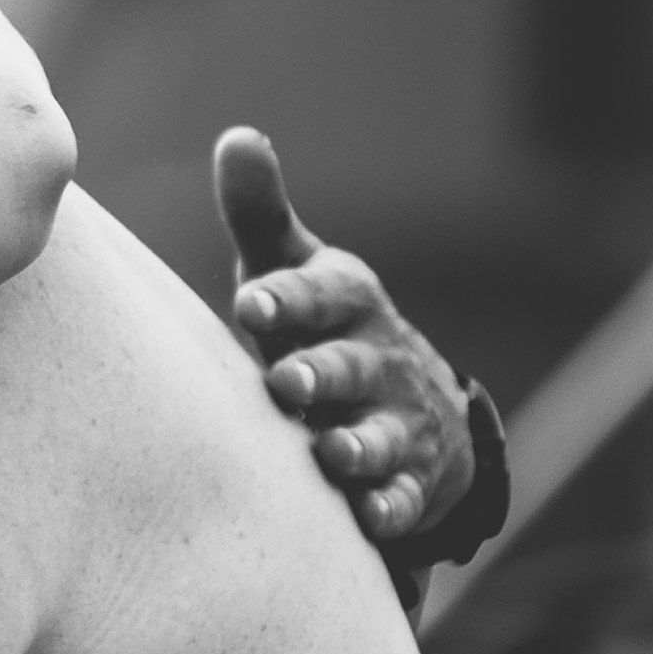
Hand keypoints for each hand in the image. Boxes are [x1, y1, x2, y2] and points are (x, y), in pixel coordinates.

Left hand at [215, 126, 475, 542]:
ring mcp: (397, 422)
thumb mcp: (294, 269)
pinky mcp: (410, 479)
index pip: (317, 293)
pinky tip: (373, 518)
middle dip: (321, 374)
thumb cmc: (321, 328)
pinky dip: (392, 507)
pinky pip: (405, 496)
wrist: (414, 406)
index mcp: (344, 304)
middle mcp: (375, 360)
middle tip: (287, 382)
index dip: (287, 299)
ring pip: (380, 435)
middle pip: (350, 367)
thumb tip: (238, 135)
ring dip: (360, 445)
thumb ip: (261, 214)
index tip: (251, 302)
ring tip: (334, 454)